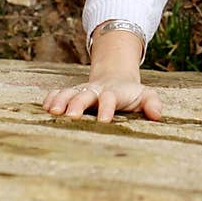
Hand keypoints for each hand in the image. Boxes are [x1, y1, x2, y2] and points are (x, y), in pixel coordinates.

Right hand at [43, 76, 162, 122]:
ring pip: (68, 93)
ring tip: (52, 111)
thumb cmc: (131, 94)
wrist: (115, 80)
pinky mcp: (71, 93)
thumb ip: (152, 103)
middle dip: (78, 104)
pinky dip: (51, 97)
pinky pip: (58, 92)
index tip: (104, 120)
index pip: (110, 98)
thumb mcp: (145, 96)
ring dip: (60, 100)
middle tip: (72, 116)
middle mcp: (95, 91)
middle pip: (85, 95)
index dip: (106, 107)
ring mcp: (81, 91)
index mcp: (114, 93)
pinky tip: (44, 107)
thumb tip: (157, 115)